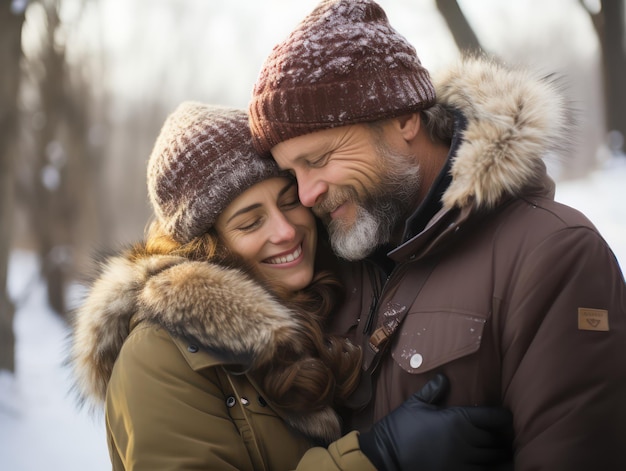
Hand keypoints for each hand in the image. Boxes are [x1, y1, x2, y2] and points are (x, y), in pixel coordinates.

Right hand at [358, 374, 512, 470]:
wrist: (387, 457)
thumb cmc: (401, 428)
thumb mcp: (415, 404)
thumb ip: (433, 391)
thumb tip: (444, 378)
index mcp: (459, 420)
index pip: (495, 417)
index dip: (504, 417)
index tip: (504, 417)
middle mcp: (467, 441)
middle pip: (498, 439)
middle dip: (502, 436)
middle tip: (502, 434)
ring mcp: (465, 462)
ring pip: (495, 459)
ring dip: (499, 454)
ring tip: (500, 451)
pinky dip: (490, 468)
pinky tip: (490, 465)